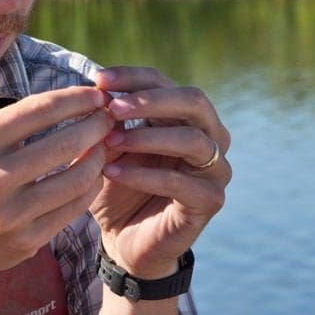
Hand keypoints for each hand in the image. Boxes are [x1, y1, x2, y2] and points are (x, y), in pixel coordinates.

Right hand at [0, 86, 113, 278]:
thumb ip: (13, 122)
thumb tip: (71, 101)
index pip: (39, 111)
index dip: (75, 99)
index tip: (96, 95)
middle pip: (65, 144)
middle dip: (96, 126)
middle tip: (110, 118)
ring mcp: (9, 214)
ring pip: (76, 179)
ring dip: (98, 157)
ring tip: (103, 145)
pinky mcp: (25, 241)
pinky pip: (72, 209)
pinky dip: (90, 187)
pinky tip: (93, 174)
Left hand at [90, 67, 230, 278]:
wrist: (123, 238)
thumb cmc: (115, 185)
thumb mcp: (106, 147)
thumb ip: (107, 121)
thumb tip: (99, 91)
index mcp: (183, 116)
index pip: (164, 81)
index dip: (133, 77)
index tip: (99, 79)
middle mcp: (209, 136)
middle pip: (193, 101)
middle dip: (150, 99)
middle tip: (113, 106)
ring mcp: (215, 169)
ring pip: (193, 140)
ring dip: (148, 136)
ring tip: (110, 139)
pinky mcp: (210, 201)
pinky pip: (180, 182)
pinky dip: (143, 174)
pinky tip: (111, 171)